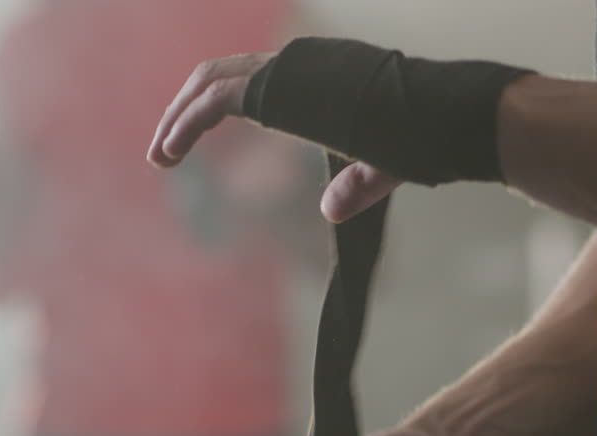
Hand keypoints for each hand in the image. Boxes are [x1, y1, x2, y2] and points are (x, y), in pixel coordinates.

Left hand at [148, 53, 404, 223]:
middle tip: (164, 151)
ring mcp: (288, 70)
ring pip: (211, 80)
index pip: (255, 78)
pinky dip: (186, 124)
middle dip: (186, 108)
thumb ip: (355, 184)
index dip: (220, 104)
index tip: (199, 138)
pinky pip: (216, 101)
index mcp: (321, 76)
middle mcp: (299, 65)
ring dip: (177, 117)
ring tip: (159, 157)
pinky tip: (170, 153)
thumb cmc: (424, 137)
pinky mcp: (279, 88)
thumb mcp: (381, 164)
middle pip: (223, 72)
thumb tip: (330, 209)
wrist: (437, 113)